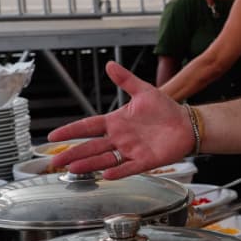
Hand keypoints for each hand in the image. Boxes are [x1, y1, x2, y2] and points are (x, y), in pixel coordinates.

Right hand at [48, 61, 194, 177]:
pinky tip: (105, 175)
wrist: (187, 124)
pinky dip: (117, 172)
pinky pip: (128, 168)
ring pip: (104, 159)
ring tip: (72, 169)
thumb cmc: (165, 109)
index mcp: (116, 122)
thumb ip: (125, 79)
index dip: (71, 131)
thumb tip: (109, 64)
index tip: (53, 136)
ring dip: (89, 164)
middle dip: (72, 153)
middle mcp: (119, 138)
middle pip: (90, 147)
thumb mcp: (144, 91)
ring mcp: (130, 150)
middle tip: (54, 161)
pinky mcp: (144, 160)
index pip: (88, 126)